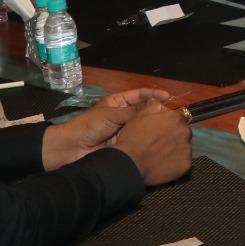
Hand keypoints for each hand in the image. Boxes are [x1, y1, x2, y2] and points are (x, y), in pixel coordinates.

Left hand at [40, 89, 172, 169]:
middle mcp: (123, 115)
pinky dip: (147, 139)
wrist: (71, 150)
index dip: (154, 95)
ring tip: (168, 125)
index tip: (168, 97)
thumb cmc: (89, 126)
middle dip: (156, 111)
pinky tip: (158, 138)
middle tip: (172, 113)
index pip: (140, 95)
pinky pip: (138, 139)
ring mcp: (124, 130)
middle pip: (143, 110)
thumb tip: (158, 106)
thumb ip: (136, 110)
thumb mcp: (112, 114)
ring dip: (153, 125)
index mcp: (118, 102)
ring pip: (143, 125)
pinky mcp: (125, 144)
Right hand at [111, 102, 191, 186]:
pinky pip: (183, 162)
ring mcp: (187, 148)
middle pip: (182, 132)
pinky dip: (176, 163)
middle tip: (159, 144)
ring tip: (160, 156)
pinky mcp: (186, 164)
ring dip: (175, 150)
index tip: (160, 131)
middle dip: (174, 136)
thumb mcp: (139, 115)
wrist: (129, 163)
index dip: (168, 125)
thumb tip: (160, 101)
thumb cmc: (133, 138)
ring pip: (184, 147)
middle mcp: (185, 131)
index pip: (178, 118)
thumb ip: (153, 105)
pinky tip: (163, 165)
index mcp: (176, 118)